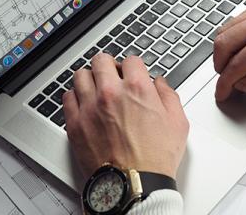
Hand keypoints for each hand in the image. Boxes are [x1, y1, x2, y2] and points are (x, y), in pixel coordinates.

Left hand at [63, 54, 188, 178]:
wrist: (134, 185)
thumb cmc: (155, 158)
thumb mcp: (178, 122)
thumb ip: (169, 96)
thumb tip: (160, 84)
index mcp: (137, 89)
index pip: (131, 60)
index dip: (134, 66)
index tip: (133, 72)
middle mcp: (110, 93)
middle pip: (101, 60)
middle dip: (109, 64)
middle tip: (113, 73)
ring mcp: (90, 107)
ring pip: (81, 75)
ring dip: (90, 77)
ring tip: (96, 86)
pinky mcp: (75, 124)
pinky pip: (67, 97)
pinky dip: (75, 96)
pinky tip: (84, 102)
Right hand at [214, 0, 245, 102]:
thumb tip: (243, 85)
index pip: (238, 63)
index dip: (225, 82)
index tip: (222, 92)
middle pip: (224, 43)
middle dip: (219, 66)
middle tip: (225, 80)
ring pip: (225, 30)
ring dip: (223, 51)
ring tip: (232, 66)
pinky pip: (235, 21)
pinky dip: (232, 37)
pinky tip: (240, 50)